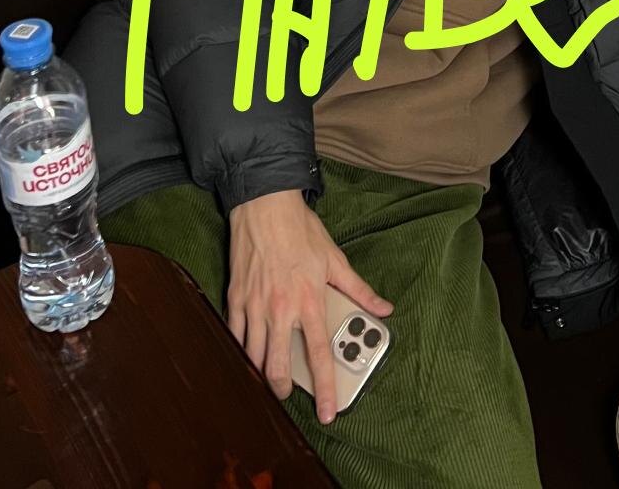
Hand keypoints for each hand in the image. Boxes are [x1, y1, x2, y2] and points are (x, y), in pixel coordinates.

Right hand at [227, 188, 393, 423]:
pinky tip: (245, 354)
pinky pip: (235, 336)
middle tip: (288, 395)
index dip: (325, 389)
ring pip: (253, 357)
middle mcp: (280, 310)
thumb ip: (359, 290)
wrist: (265, 205)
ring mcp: (254, 306)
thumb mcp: (335, 259)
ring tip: (267, 380)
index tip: (328, 412)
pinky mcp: (236, 298)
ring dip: (260, 374)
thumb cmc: (301, 231)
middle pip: (277, 367)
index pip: (320, 355)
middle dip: (282, 390)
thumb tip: (384, 308)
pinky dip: (239, 350)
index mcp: (310, 302)